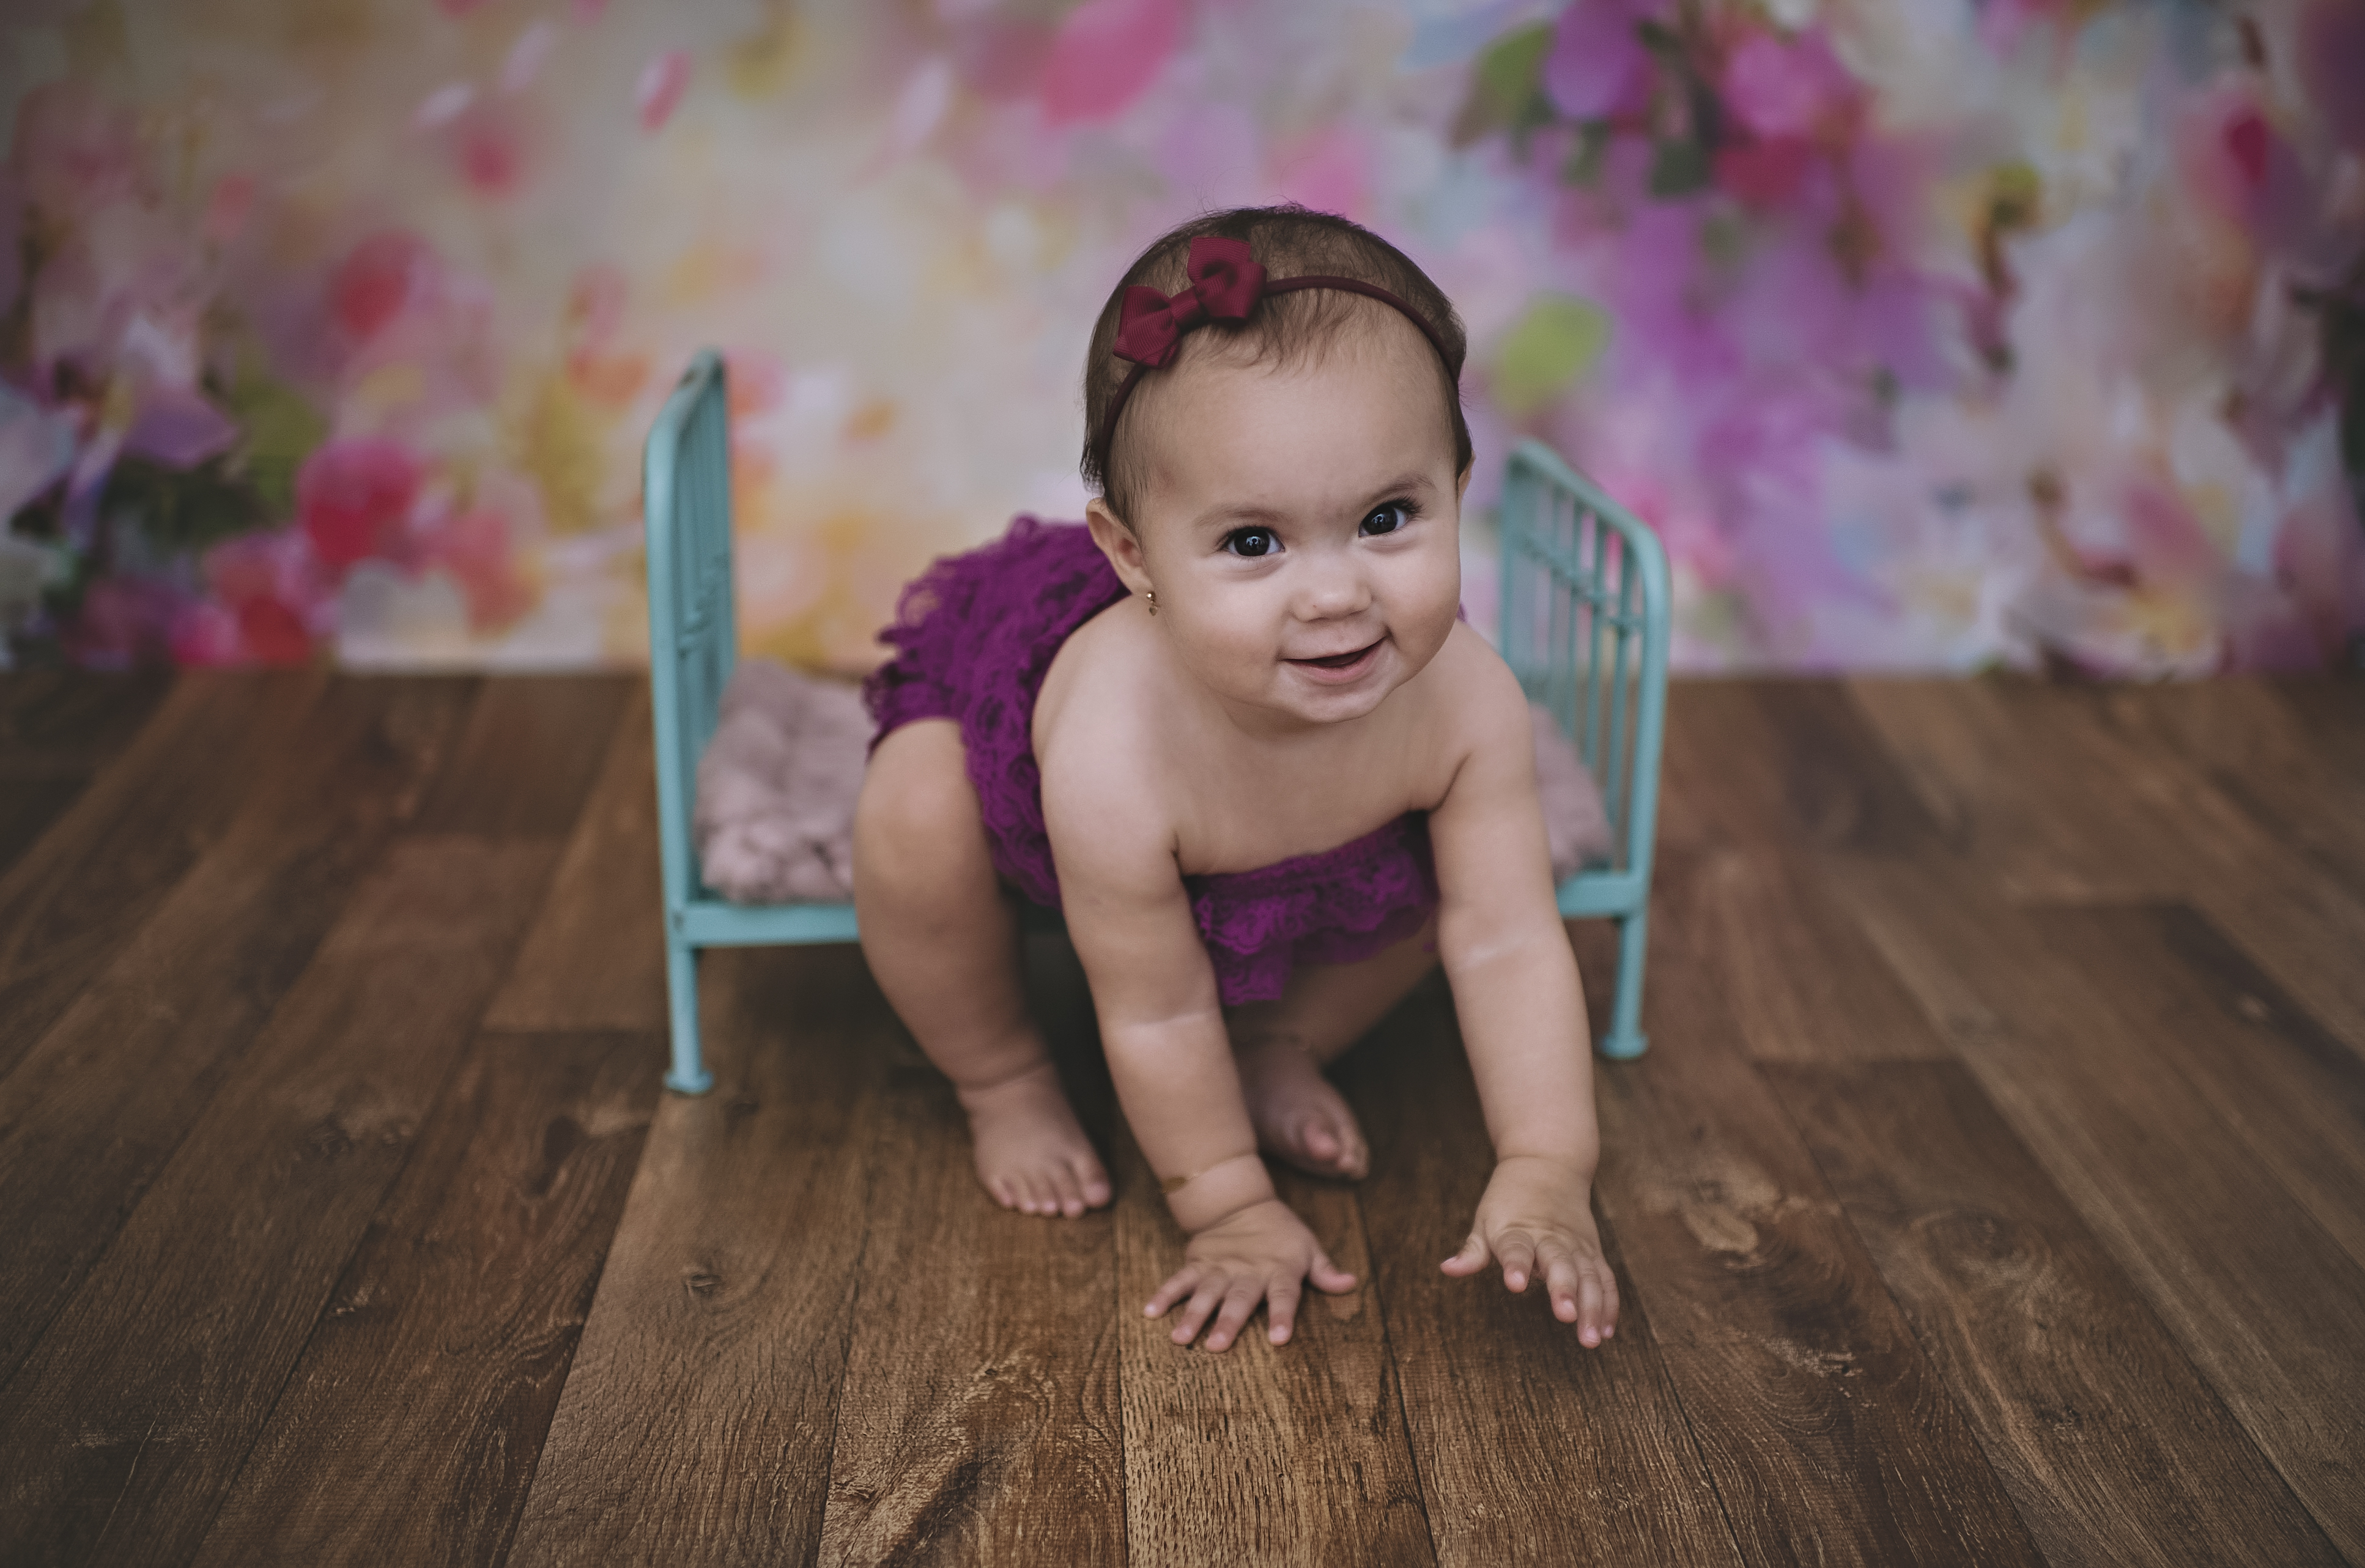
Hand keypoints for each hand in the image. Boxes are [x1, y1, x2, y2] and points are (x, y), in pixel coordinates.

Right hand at [1145, 1198, 1356, 1350]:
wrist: (1241, 1201)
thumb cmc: (1281, 1233)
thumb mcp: (1308, 1247)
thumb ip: (1324, 1270)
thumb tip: (1350, 1283)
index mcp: (1279, 1270)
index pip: (1283, 1295)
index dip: (1283, 1315)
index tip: (1280, 1339)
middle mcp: (1248, 1271)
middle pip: (1239, 1299)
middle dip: (1228, 1322)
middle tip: (1217, 1347)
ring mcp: (1219, 1267)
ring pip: (1206, 1293)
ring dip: (1193, 1315)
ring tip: (1180, 1338)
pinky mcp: (1198, 1262)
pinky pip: (1179, 1279)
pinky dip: (1165, 1294)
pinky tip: (1150, 1312)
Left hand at [1441, 1154, 1619, 1345]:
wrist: (1548, 1163)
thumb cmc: (1509, 1198)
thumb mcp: (1486, 1218)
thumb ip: (1472, 1249)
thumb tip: (1447, 1268)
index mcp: (1518, 1229)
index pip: (1515, 1247)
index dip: (1515, 1264)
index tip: (1515, 1284)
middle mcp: (1550, 1237)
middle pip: (1559, 1262)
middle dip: (1564, 1289)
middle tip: (1566, 1315)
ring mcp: (1575, 1244)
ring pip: (1588, 1274)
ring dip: (1592, 1306)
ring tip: (1591, 1338)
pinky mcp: (1592, 1250)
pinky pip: (1604, 1277)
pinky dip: (1608, 1303)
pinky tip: (1606, 1330)